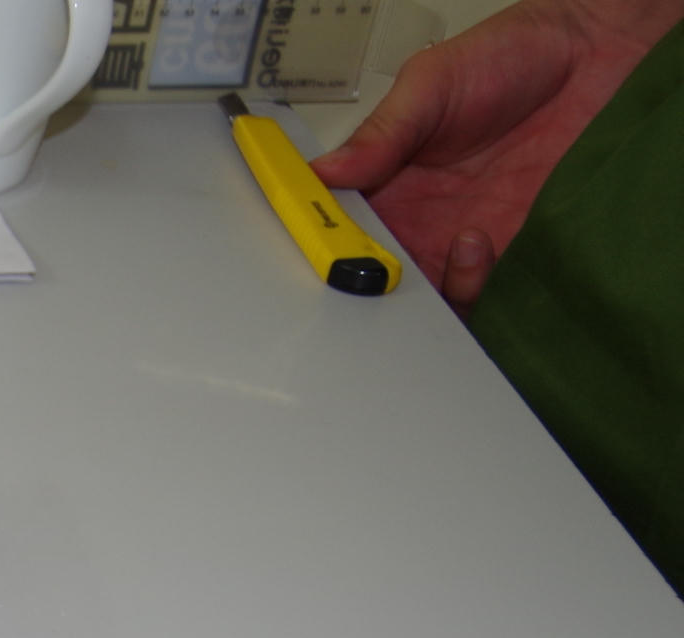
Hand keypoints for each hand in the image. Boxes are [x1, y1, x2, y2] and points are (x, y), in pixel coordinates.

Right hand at [309, 0, 683, 310]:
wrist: (601, 54)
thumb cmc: (516, 53)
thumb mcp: (431, 81)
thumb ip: (381, 132)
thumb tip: (323, 173)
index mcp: (389, 180)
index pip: (342, 229)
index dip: (328, 251)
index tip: (325, 256)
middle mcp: (423, 217)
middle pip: (378, 277)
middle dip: (371, 290)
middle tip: (375, 280)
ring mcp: (466, 238)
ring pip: (426, 297)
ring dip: (426, 295)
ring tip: (454, 246)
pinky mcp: (513, 250)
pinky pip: (482, 295)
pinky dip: (473, 289)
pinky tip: (481, 247)